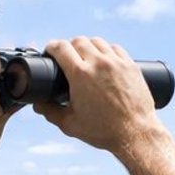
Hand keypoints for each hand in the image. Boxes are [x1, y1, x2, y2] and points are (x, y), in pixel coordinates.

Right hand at [32, 36, 162, 152]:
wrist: (136, 134)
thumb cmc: (104, 131)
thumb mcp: (71, 124)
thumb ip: (50, 112)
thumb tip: (38, 104)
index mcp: (80, 75)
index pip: (60, 47)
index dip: (52, 47)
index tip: (50, 52)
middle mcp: (98, 63)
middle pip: (78, 41)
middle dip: (69, 46)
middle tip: (67, 57)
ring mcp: (116, 62)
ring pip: (97, 41)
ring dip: (88, 46)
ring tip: (86, 57)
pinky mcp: (131, 65)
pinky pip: (115, 48)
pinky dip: (106, 51)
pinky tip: (104, 59)